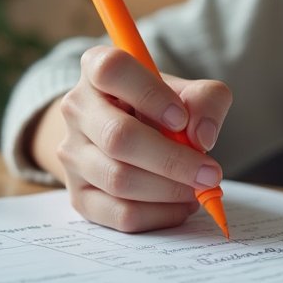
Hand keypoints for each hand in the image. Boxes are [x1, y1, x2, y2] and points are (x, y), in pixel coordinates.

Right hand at [52, 44, 232, 231]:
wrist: (126, 136)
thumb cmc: (160, 109)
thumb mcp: (188, 92)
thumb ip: (206, 101)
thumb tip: (202, 137)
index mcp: (97, 68)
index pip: (112, 70)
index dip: (149, 94)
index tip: (181, 118)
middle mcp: (76, 108)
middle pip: (118, 137)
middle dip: (172, 159)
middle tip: (210, 172)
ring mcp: (72, 154)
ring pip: (119, 179)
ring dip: (169, 189)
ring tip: (198, 188)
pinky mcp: (79, 196)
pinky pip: (119, 214)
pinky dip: (159, 215)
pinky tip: (181, 206)